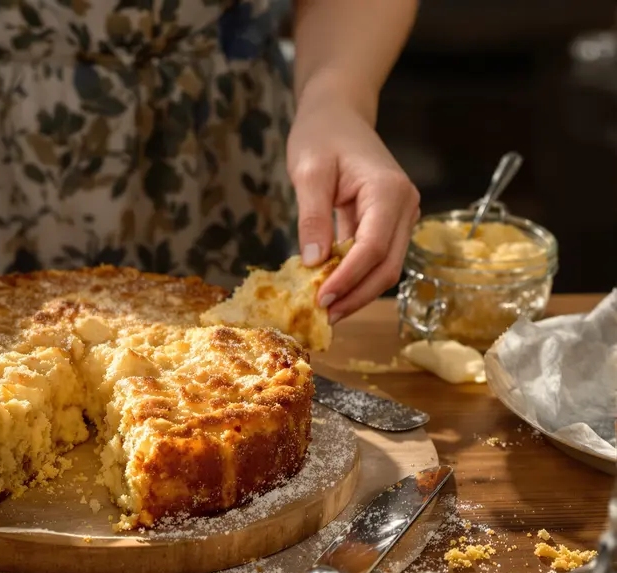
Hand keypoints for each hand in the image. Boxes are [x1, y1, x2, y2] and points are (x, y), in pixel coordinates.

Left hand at [286, 90, 419, 323]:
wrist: (337, 114)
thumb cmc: (321, 135)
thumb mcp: (309, 172)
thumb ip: (313, 217)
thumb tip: (313, 262)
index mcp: (389, 191)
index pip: (373, 247)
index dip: (348, 279)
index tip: (320, 300)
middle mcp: (405, 205)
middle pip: (387, 266)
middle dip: (356, 295)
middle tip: (322, 317)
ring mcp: (401, 215)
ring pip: (386, 267)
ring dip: (357, 291)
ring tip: (325, 310)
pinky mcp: (389, 223)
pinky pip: (375, 257)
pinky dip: (355, 276)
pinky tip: (330, 290)